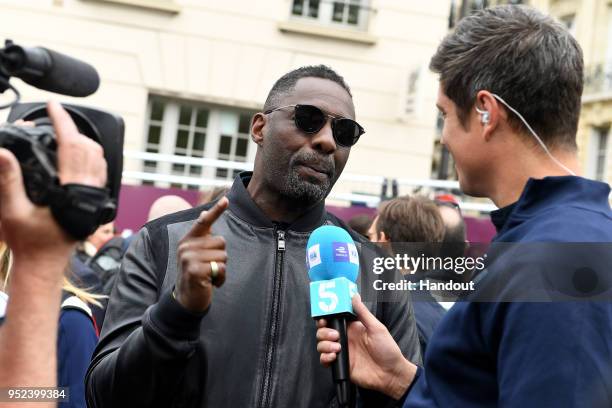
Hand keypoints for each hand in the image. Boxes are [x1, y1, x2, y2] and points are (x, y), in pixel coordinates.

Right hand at [0, 101, 106, 265]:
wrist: (45, 264)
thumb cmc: (30, 242)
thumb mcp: (13, 211)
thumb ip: (8, 180)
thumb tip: (3, 152)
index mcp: (72, 190)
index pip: (72, 145)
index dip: (62, 121)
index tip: (53, 106)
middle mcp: (89, 191)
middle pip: (88, 147)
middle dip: (72, 128)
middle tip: (53, 117)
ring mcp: (95, 195)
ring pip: (98, 157)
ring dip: (82, 140)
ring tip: (62, 130)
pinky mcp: (95, 200)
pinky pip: (99, 170)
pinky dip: (89, 155)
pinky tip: (75, 152)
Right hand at [175, 197, 228, 312]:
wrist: (186, 299)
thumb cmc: (196, 273)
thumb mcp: (197, 253)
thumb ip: (202, 237)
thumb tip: (203, 215)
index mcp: (188, 240)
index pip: (204, 222)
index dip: (216, 210)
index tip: (226, 200)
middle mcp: (186, 246)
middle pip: (221, 242)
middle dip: (221, 257)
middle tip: (208, 267)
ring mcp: (189, 258)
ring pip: (223, 256)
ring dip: (221, 269)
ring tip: (209, 275)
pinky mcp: (194, 270)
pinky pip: (220, 268)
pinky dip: (220, 278)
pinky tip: (211, 283)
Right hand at [316, 294, 417, 399]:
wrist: (390, 373)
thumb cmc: (387, 350)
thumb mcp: (376, 328)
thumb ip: (363, 312)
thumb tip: (354, 296)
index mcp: (352, 328)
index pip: (333, 319)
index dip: (325, 317)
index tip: (323, 318)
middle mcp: (344, 339)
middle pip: (323, 331)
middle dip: (324, 332)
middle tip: (335, 335)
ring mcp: (341, 352)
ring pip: (321, 345)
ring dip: (325, 344)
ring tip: (338, 347)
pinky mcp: (340, 365)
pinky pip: (324, 360)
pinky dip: (325, 357)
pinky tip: (334, 356)